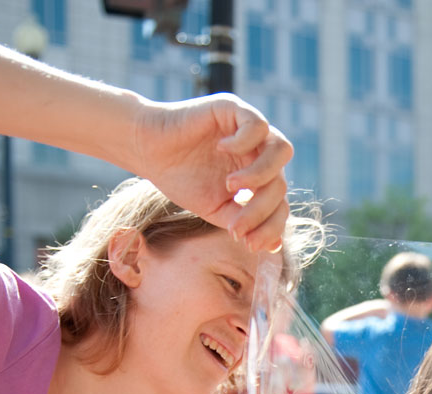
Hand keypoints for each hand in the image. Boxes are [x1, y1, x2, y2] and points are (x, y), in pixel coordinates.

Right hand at [131, 94, 292, 251]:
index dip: (270, 226)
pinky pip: (258, 125)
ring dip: (261, 175)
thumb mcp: (216, 209)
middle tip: (234, 224)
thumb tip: (275, 246)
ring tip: (231, 186)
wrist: (149, 150)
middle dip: (260, 210)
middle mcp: (260, 153)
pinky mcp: (235, 109)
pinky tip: (221, 149)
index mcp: (260, 177)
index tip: (247, 242)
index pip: (280, 203)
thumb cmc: (182, 179)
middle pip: (281, 183)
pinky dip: (244, 142)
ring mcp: (250, 131)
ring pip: (282, 150)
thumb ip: (245, 221)